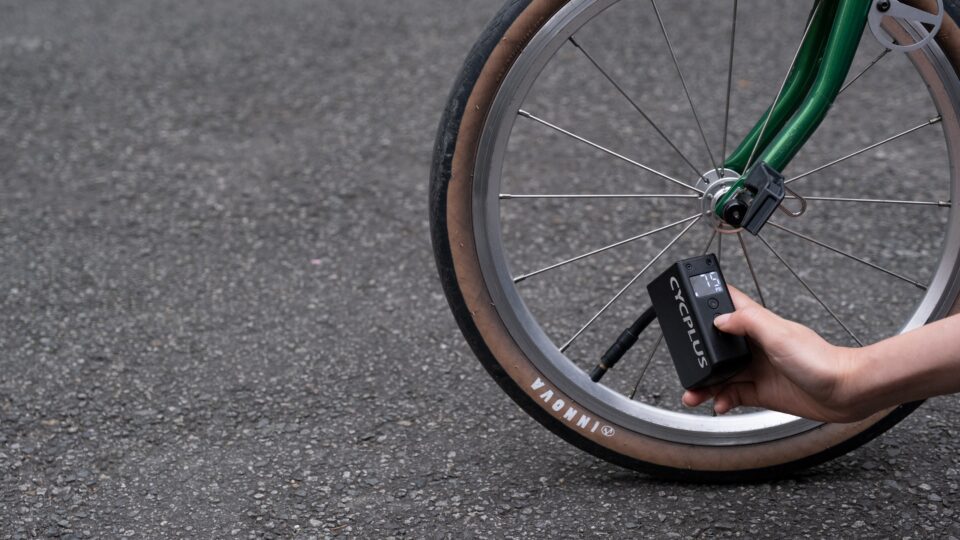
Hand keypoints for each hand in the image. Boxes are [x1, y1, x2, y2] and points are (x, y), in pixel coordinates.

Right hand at [681, 287, 866, 422]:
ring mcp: (759, 369)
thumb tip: (720, 319)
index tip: (688, 306)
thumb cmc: (821, 361)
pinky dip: (722, 400)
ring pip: (722, 375)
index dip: (709, 302)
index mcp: (759, 325)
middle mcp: (756, 346)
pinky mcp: (762, 391)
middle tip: (686, 366)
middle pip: (718, 347)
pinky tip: (720, 404)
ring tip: (693, 395)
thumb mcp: (779, 335)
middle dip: (700, 357)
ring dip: (705, 384)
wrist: (845, 393)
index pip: (729, 305)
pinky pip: (734, 395)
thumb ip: (748, 322)